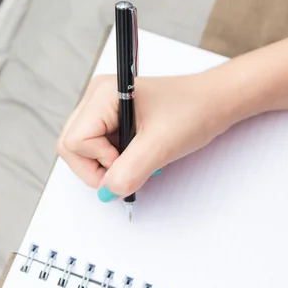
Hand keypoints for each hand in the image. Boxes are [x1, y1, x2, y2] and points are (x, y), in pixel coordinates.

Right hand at [56, 71, 255, 200]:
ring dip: (108, 164)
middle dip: (98, 167)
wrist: (216, 102)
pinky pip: (98, 147)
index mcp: (103, 94)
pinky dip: (116, 159)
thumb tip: (106, 193)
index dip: (99, 161)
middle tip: (131, 167)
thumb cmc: (194, 112)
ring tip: (139, 158)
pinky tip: (138, 153)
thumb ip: (129, 172)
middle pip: (71, 146)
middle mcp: (96, 97)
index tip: (129, 161)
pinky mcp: (112, 118)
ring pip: (83, 150)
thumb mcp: (161, 146)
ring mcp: (103, 107)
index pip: (73, 143)